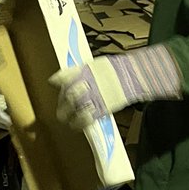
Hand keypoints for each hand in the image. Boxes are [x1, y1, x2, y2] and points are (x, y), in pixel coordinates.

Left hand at [50, 45, 181, 128]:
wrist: (133, 75)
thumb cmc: (116, 69)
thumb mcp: (94, 65)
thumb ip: (80, 71)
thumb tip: (68, 75)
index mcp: (81, 71)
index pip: (60, 78)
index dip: (56, 81)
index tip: (54, 83)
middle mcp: (83, 85)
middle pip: (65, 96)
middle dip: (62, 102)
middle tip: (62, 106)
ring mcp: (90, 98)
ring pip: (70, 110)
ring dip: (67, 115)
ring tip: (66, 118)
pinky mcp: (99, 109)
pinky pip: (84, 120)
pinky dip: (78, 123)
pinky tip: (76, 125)